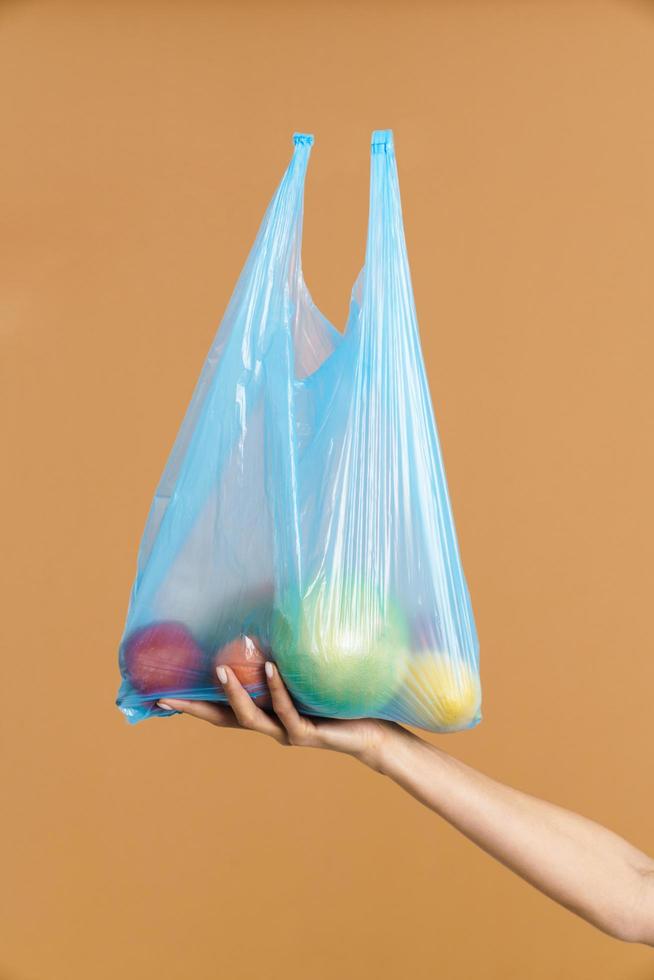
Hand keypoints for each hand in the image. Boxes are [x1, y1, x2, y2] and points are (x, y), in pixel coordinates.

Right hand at [158, 661, 399, 768]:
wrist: (370, 729)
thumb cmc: (335, 697)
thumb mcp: (304, 672)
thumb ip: (283, 652)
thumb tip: (268, 611)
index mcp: (263, 712)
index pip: (218, 708)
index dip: (189, 703)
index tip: (158, 695)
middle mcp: (269, 725)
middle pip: (222, 719)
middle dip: (195, 707)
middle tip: (167, 694)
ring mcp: (286, 732)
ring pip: (251, 718)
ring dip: (233, 694)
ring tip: (219, 669)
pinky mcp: (308, 733)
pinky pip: (289, 711)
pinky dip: (277, 690)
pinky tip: (270, 669)